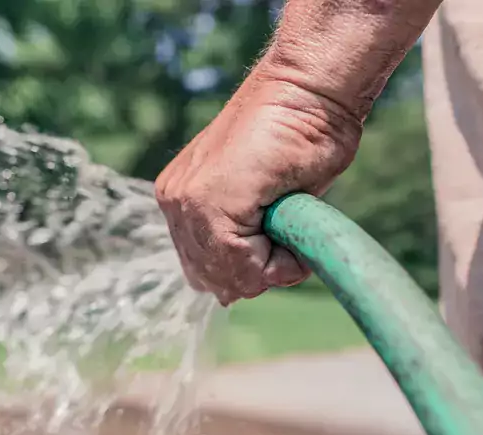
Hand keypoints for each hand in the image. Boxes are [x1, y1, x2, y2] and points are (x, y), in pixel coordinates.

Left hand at [155, 58, 362, 305]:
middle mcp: (175, 203)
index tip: (280, 235)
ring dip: (269, 266)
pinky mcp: (206, 201)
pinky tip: (291, 222)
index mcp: (182, 201)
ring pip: (228, 277)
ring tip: (289, 222)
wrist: (308, 90)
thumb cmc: (298, 138)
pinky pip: (242, 265)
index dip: (250, 270)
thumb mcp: (264, 202)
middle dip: (256, 272)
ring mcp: (185, 201)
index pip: (206, 270)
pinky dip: (279, 261)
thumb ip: (241, 241)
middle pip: (213, 280)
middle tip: (286, 232)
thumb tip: (227, 296)